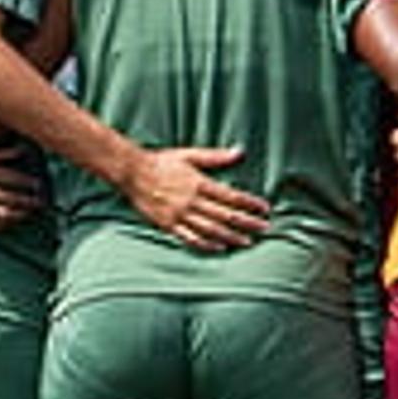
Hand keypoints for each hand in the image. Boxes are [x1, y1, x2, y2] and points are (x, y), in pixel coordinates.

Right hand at [119, 144, 271, 250]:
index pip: (231, 196)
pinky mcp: (168, 225)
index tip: (265, 208)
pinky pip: (191, 238)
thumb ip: (215, 157)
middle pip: (225, 216)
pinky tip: (220, 247)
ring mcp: (179, 215)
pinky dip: (207, 244)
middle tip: (265, 228)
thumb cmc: (161, 162)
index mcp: (198, 183)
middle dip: (247, 223)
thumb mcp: (189, 155)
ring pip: (211, 230)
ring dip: (232, 237)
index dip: (250, 203)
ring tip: (247, 241)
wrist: (132, 173)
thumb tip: (239, 152)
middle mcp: (191, 201)